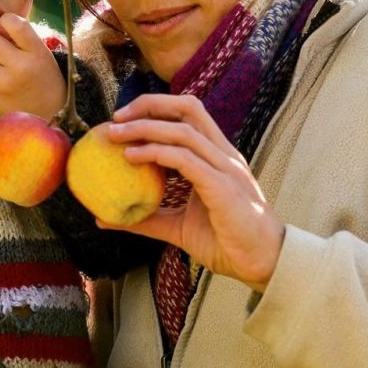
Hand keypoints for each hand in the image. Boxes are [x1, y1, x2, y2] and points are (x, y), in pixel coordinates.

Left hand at [0, 14, 65, 117]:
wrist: (47, 114)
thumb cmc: (42, 77)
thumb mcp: (40, 53)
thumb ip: (18, 36)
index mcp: (37, 52)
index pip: (14, 23)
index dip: (5, 19)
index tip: (6, 23)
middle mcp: (20, 66)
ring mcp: (3, 82)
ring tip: (2, 63)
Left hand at [103, 94, 285, 292]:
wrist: (262, 263)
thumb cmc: (226, 243)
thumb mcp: (178, 227)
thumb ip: (147, 218)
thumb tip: (104, 218)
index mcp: (217, 156)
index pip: (188, 115)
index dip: (155, 109)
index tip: (122, 120)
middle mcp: (223, 154)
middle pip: (188, 108)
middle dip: (150, 105)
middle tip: (115, 118)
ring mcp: (225, 167)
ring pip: (183, 130)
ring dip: (145, 128)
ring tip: (116, 135)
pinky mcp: (223, 186)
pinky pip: (185, 159)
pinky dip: (156, 153)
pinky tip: (132, 157)